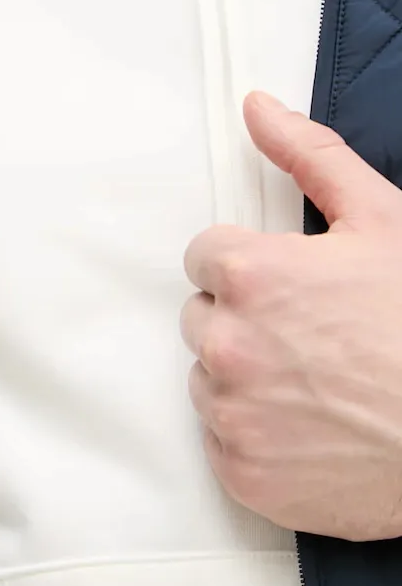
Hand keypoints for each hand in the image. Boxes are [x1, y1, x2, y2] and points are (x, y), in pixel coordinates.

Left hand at [180, 91, 401, 540]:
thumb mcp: (381, 220)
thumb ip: (308, 156)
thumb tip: (258, 109)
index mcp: (251, 275)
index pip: (206, 258)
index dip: (253, 267)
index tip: (293, 286)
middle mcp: (229, 344)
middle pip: (204, 317)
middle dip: (248, 319)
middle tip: (315, 336)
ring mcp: (234, 416)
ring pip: (210, 378)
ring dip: (247, 377)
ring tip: (319, 383)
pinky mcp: (245, 476)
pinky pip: (222, 441)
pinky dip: (257, 436)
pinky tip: (313, 427)